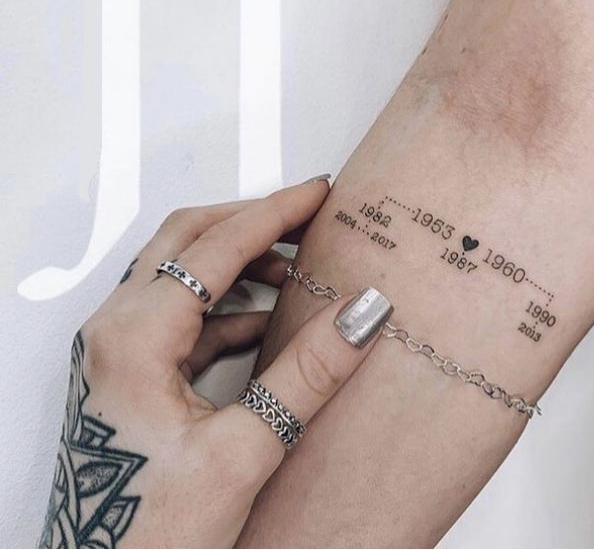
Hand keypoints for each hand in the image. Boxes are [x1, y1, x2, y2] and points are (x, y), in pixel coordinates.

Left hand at [40, 181, 391, 548]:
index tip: (319, 192)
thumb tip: (361, 313)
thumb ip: (306, 374)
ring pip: (181, 271)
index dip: (275, 213)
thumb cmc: (150, 533)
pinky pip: (184, 315)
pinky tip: (268, 321)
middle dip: (251, 220)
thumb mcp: (242, 451)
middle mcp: (117, 329)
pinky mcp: (133, 369)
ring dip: (239, 260)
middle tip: (307, 215)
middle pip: (187, 239)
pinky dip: (229, 306)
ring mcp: (120, 348)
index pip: (216, 247)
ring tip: (295, 267)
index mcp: (133, 337)